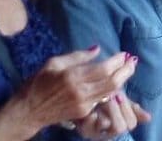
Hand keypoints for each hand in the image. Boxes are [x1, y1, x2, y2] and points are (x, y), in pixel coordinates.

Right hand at [14, 47, 137, 134]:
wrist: (29, 111)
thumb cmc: (38, 83)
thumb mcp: (54, 63)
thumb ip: (77, 56)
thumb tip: (98, 49)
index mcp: (72, 77)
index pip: (104, 69)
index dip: (117, 61)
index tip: (124, 54)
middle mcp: (81, 91)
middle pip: (112, 82)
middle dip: (126, 71)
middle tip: (132, 61)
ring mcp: (83, 104)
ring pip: (110, 92)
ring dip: (122, 80)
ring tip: (128, 69)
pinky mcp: (84, 112)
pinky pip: (102, 99)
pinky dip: (111, 89)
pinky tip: (115, 81)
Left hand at [75, 90, 150, 139]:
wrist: (80, 99)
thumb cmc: (100, 100)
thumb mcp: (117, 102)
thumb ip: (131, 108)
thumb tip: (149, 118)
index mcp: (119, 124)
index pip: (131, 122)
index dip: (127, 110)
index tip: (120, 96)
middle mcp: (109, 132)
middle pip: (121, 127)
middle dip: (117, 110)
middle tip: (112, 96)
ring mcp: (97, 133)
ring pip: (107, 125)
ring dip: (106, 111)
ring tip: (102, 99)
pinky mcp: (84, 131)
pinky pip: (90, 126)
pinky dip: (92, 117)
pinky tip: (91, 108)